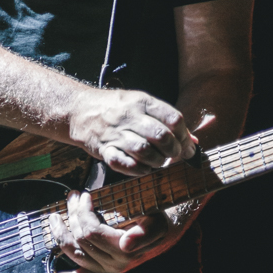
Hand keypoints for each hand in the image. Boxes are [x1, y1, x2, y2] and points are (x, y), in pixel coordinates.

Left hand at [51, 191, 188, 272]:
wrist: (161, 233)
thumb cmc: (154, 221)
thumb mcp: (154, 222)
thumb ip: (144, 233)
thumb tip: (126, 244)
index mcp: (124, 252)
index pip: (92, 231)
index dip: (83, 212)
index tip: (85, 195)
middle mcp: (114, 264)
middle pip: (80, 238)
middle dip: (72, 214)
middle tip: (73, 196)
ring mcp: (106, 269)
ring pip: (74, 252)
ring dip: (61, 234)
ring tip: (56, 217)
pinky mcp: (102, 271)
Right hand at [67, 86, 195, 175]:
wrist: (80, 111)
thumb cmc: (117, 109)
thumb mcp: (141, 105)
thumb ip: (166, 121)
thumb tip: (192, 141)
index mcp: (142, 102)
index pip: (173, 119)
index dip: (185, 136)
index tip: (187, 146)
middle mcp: (129, 116)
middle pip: (161, 136)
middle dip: (174, 151)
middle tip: (175, 156)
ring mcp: (115, 134)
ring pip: (145, 151)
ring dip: (158, 161)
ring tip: (159, 162)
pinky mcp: (104, 150)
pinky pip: (124, 164)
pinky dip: (138, 170)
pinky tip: (144, 168)